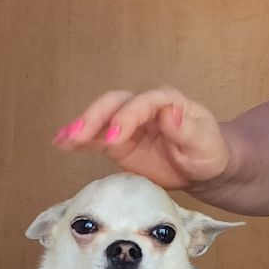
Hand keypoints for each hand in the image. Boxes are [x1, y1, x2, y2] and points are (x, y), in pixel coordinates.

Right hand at [51, 88, 230, 190]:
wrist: (203, 167)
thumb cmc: (208, 152)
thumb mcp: (204, 143)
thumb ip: (187, 129)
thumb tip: (169, 112)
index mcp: (168, 101)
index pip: (144, 102)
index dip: (128, 116)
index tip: (116, 138)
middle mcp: (144, 106)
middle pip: (116, 103)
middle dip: (97, 118)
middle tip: (80, 136)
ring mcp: (129, 123)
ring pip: (101, 117)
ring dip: (81, 127)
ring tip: (62, 140)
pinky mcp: (118, 142)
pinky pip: (96, 138)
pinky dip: (78, 141)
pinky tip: (61, 144)